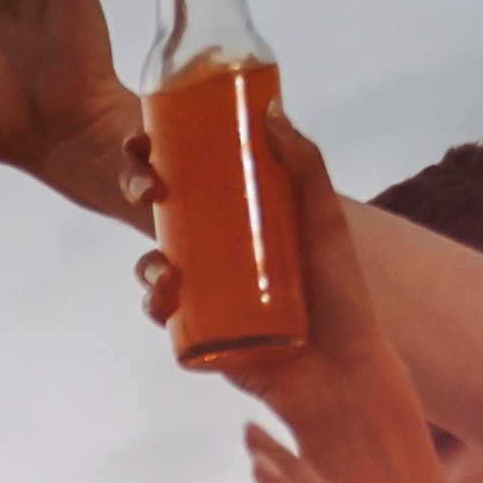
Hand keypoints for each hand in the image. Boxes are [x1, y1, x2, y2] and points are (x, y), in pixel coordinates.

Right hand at [127, 86, 392, 451]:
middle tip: (142, 189)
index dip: (163, 156)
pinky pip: (165, 317)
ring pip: (159, 268)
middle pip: (168, 217)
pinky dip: (155, 305)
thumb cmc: (342, 296)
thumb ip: (304, 165)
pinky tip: (165, 299)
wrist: (342, 374)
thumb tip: (269, 109)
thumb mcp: (325, 221)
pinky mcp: (203, 337)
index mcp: (252, 220)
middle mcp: (228, 255)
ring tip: (164, 266)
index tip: (141, 139)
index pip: (198, 178)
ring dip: (146, 260)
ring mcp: (213, 296)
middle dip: (140, 199)